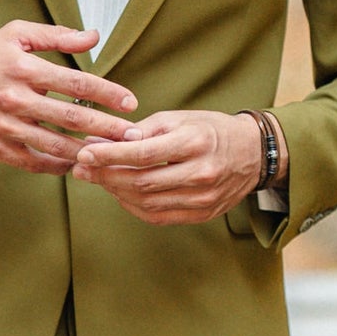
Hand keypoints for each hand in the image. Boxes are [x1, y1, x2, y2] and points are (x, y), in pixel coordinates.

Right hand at [0, 22, 137, 171]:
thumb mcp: (15, 34)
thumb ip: (56, 35)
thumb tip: (94, 36)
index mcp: (23, 68)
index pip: (76, 82)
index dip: (107, 93)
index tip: (130, 102)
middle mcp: (14, 98)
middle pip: (71, 118)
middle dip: (107, 128)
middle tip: (133, 135)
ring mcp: (4, 127)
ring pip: (56, 145)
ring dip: (88, 152)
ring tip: (112, 154)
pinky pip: (34, 162)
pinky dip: (59, 166)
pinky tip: (78, 164)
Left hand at [70, 109, 265, 224]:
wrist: (254, 153)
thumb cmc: (212, 130)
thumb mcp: (181, 119)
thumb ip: (144, 131)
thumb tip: (107, 141)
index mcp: (195, 143)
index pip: (143, 153)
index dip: (109, 156)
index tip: (85, 153)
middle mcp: (201, 173)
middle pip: (141, 182)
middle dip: (106, 176)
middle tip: (82, 169)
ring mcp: (203, 198)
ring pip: (147, 203)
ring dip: (116, 192)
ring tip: (99, 179)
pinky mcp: (202, 214)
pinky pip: (158, 216)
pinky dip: (134, 206)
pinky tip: (121, 193)